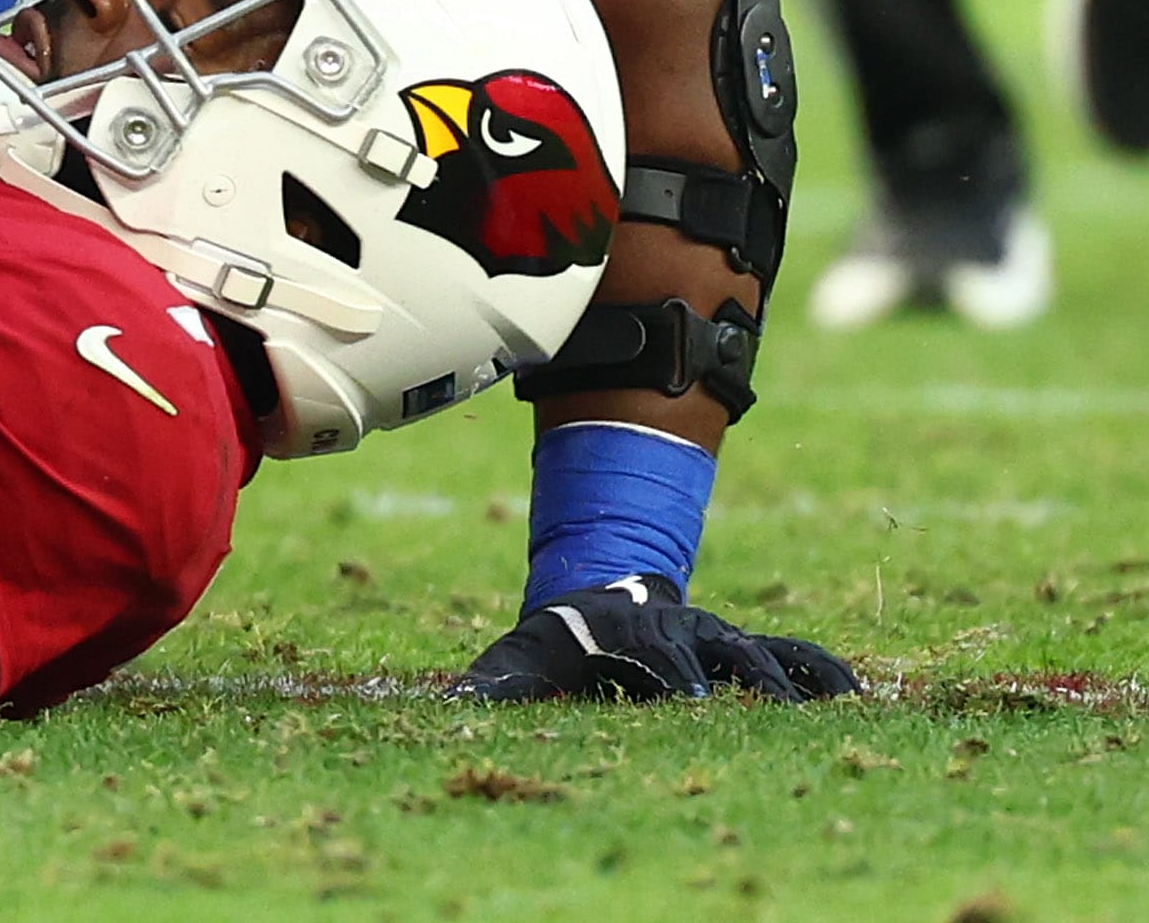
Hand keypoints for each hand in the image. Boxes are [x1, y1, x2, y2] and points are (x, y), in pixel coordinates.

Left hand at [454, 576, 857, 701]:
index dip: (672, 674)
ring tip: (843, 707)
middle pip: (722, 648)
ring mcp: (720, 636)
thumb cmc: (557, 645)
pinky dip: (825, 673)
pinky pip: (794, 656)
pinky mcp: (745, 647)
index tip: (691, 699)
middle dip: (745, 677)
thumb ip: (492, 684)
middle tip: (774, 712)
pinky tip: (861, 698)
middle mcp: (683, 630)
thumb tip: (449, 705)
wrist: (595, 600)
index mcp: (631, 635)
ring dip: (800, 676)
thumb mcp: (521, 659)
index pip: (655, 654)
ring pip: (768, 649)